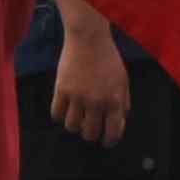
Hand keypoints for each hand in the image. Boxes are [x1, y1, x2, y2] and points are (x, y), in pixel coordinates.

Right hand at [49, 18, 132, 147]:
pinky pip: (56, 114)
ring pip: (72, 127)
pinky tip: (65, 109)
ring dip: (75, 126)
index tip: (106, 140)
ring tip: (77, 117)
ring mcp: (77, 96)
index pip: (113, 133)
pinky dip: (60, 115)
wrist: (89, 39)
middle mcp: (96, 102)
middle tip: (90, 127)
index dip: (109, 141)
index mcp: (114, 101)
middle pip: (90, 134)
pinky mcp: (62, 89)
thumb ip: (123, 103)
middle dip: (91, 134)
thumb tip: (119, 122)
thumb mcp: (123, 80)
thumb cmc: (108, 59)